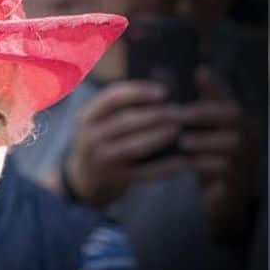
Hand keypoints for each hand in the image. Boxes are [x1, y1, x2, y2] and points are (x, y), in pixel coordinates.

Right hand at [66, 81, 188, 206]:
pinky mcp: (116, 178)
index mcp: (87, 117)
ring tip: (179, 129)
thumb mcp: (101, 120)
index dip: (139, 92)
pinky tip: (182, 160)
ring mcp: (102, 160)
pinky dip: (165, 166)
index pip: (112, 98)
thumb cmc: (103, 138)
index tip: (164, 92)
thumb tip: (162, 91)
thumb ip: (123, 106)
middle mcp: (90, 138)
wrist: (87, 177)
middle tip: (179, 111)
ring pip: (135, 146)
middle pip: (126, 121)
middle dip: (155, 115)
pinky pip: (145, 172)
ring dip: (160, 137)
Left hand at [175, 66, 260, 241]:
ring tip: (182, 142)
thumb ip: (182, 103)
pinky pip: (225, 167)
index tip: (200, 71)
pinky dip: (204, 163)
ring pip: (231, 142)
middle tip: (171, 114)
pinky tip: (187, 162)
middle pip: (233, 114)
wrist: (218, 198)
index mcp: (238, 119)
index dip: (215, 85)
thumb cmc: (205, 157)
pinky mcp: (239, 180)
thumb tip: (159, 70)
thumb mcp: (195, 131)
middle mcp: (249, 135)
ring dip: (202, 140)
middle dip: (200, 113)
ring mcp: (247, 157)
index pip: (228, 96)